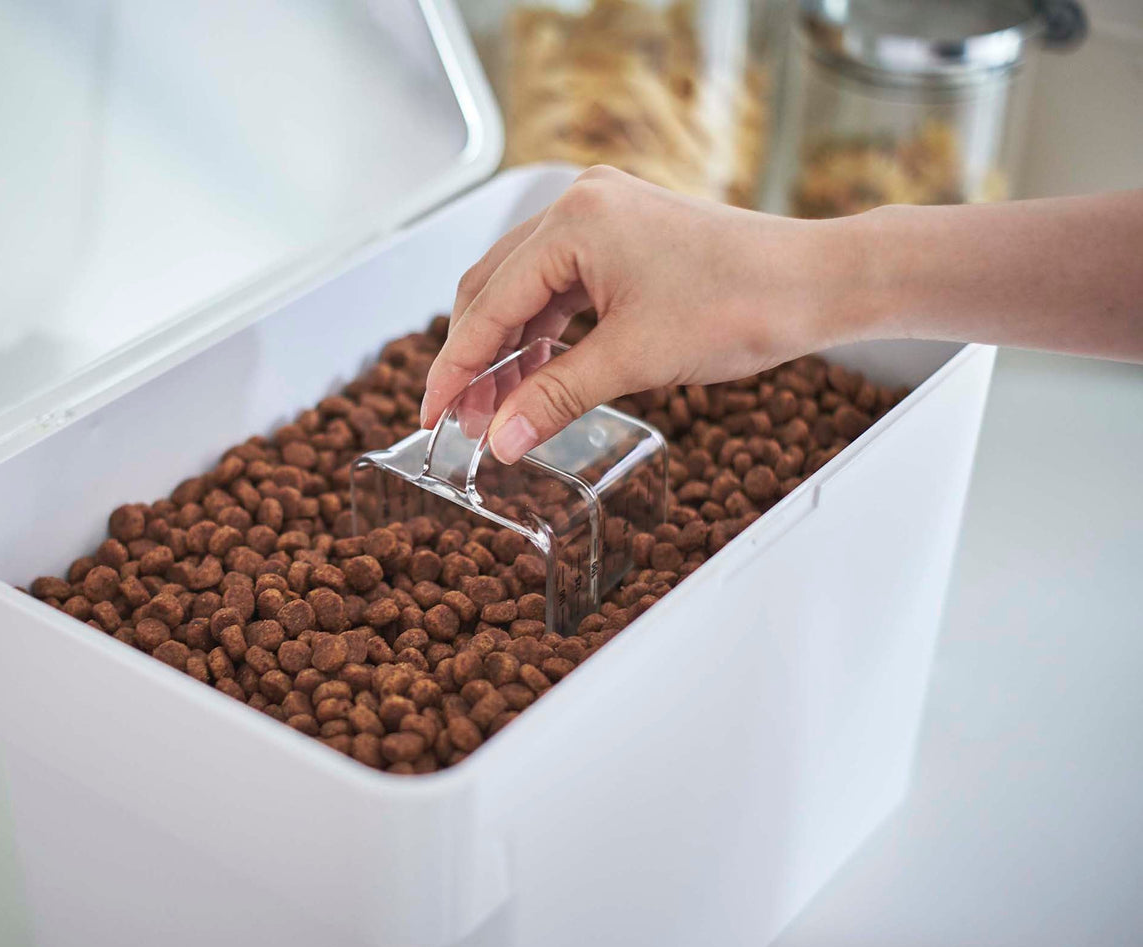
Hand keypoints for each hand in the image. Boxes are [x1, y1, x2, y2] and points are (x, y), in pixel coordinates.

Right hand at [421, 165, 844, 462]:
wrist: (815, 283)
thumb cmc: (742, 303)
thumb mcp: (634, 360)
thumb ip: (555, 398)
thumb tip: (501, 441)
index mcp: (574, 222)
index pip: (489, 302)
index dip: (456, 366)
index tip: (433, 413)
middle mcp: (579, 204)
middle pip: (495, 287)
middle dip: (476, 359)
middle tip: (464, 421)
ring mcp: (602, 214)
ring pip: (525, 288)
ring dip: (508, 349)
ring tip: (498, 410)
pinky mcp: (623, 234)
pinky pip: (560, 285)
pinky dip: (543, 333)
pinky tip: (534, 376)